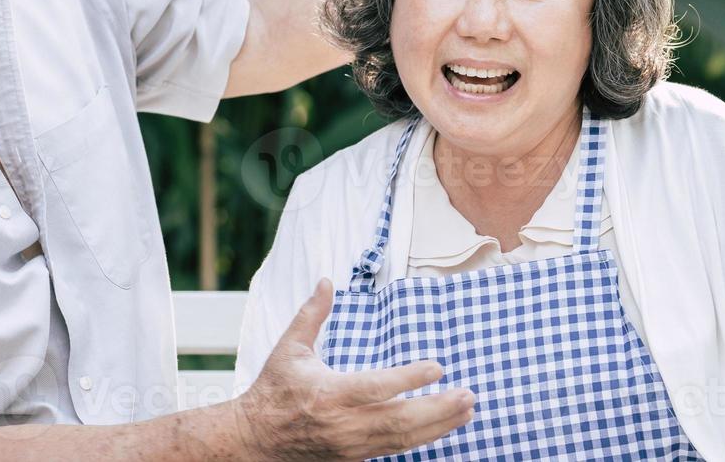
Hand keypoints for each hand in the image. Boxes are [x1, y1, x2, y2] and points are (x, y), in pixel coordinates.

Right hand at [233, 279, 474, 460]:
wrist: (256, 440)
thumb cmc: (274, 390)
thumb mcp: (289, 348)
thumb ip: (312, 315)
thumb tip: (326, 280)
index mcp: (329, 393)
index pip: (376, 387)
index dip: (408, 379)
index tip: (437, 367)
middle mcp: (344, 423)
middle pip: (399, 420)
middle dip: (438, 409)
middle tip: (468, 395)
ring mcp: (352, 445)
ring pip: (402, 439)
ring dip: (439, 425)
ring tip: (466, 410)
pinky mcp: (355, 457)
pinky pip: (395, 449)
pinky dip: (422, 439)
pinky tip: (443, 427)